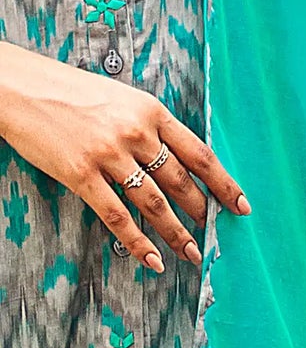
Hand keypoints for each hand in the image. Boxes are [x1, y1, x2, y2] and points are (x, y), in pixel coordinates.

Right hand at [0, 42, 248, 273]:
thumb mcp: (121, 98)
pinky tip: (154, 260)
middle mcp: (135, 132)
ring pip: (155, 204)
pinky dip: (140, 243)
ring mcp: (108, 154)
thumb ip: (149, 126)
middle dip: (202, 212)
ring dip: (177, 232)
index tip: (241, 205)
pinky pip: (118, 217)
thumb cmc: (70, 92)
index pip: (199, 153)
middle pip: (181, 182)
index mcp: (150, 110)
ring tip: (192, 252)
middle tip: (214, 233)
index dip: (223, 183)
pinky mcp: (81, 174)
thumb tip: (177, 161)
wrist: (20, 86)